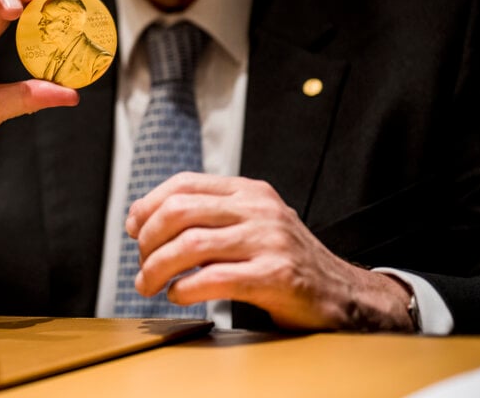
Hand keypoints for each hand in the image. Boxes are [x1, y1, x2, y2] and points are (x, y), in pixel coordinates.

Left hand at [125, 172, 415, 330]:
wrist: (346, 295)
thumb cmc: (287, 262)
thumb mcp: (253, 224)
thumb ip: (211, 216)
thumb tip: (146, 221)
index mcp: (249, 191)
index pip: (184, 183)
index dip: (149, 204)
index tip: (133, 228)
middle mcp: (259, 209)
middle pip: (180, 211)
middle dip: (148, 239)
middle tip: (140, 265)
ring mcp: (269, 241)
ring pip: (191, 244)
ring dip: (158, 268)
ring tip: (148, 285)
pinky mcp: (276, 276)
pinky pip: (214, 278)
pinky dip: (185, 289)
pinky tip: (178, 296)